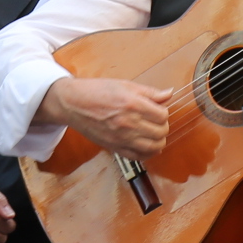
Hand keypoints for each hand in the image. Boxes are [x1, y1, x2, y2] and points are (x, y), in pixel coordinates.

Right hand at [39, 76, 168, 157]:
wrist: (74, 104)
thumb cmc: (97, 91)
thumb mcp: (125, 85)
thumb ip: (149, 92)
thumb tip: (169, 93)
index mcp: (133, 104)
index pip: (163, 115)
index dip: (163, 113)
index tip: (157, 111)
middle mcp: (129, 123)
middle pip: (161, 132)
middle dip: (162, 126)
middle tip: (156, 122)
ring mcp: (122, 138)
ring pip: (153, 147)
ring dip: (158, 141)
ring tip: (153, 134)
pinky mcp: (115, 147)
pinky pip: (138, 157)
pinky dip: (147, 153)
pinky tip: (146, 146)